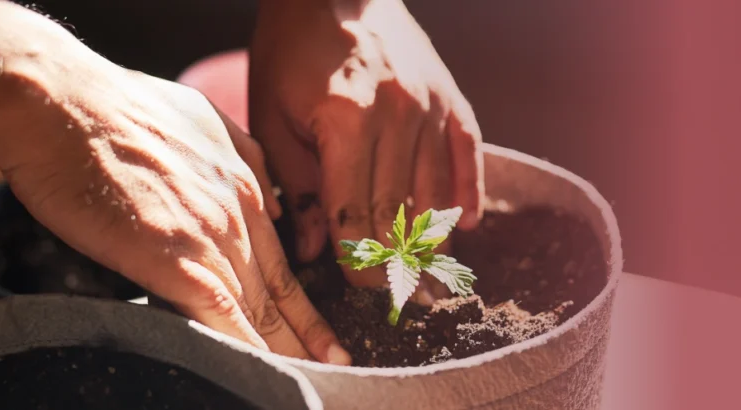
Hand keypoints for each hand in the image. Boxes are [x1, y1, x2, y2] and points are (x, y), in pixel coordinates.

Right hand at [0, 64, 349, 364]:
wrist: (59, 104)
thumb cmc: (109, 107)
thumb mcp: (197, 116)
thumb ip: (237, 156)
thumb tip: (264, 194)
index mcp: (241, 181)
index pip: (282, 255)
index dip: (305, 300)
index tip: (325, 330)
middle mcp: (236, 211)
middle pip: (280, 288)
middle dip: (310, 335)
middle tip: (337, 368)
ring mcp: (208, 236)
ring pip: (258, 307)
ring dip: (284, 350)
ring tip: (308, 380)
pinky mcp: (173, 258)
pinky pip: (221, 315)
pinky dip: (243, 348)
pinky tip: (259, 373)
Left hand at [249, 0, 483, 300]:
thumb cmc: (290, 51)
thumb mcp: (273, 115)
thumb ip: (296, 183)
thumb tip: (311, 248)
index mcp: (345, 123)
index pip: (353, 211)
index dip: (356, 258)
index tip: (361, 291)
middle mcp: (395, 117)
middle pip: (396, 208)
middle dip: (396, 260)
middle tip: (402, 301)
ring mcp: (428, 104)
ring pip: (433, 187)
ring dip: (432, 236)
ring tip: (435, 277)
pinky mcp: (447, 95)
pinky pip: (466, 151)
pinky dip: (468, 189)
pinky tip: (466, 225)